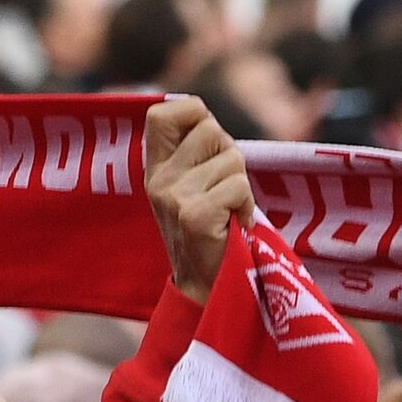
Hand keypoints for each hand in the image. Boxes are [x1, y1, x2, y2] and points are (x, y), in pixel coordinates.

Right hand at [145, 97, 255, 304]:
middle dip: (229, 154)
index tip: (206, 140)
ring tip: (228, 211)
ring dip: (242, 185)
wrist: (206, 288)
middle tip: (223, 190)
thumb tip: (206, 117)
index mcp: (155, 169)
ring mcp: (173, 198)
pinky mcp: (194, 216)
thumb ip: (193, 153)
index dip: (193, 112)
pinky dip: (246, 206)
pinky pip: (238, 186)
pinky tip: (234, 225)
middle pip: (210, 129)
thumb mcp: (189, 188)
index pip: (162, 112)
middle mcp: (158, 180)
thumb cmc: (210, 233)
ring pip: (231, 159)